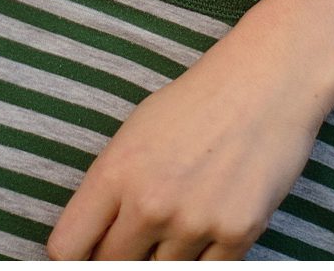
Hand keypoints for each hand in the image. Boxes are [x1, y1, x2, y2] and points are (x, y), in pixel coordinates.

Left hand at [45, 27, 333, 260]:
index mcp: (114, 173)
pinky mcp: (238, 233)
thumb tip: (92, 242)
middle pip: (112, 267)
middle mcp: (149, 203)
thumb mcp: (135, 133)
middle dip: (123, 255)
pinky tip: (212, 221)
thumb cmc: (198, 103)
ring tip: (186, 211)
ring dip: (167, 253)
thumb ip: (110, 190)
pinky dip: (206, 257)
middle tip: (143, 231)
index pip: (66, 248)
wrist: (267, 81)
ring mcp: (194, 222)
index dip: (76, 256)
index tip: (89, 252)